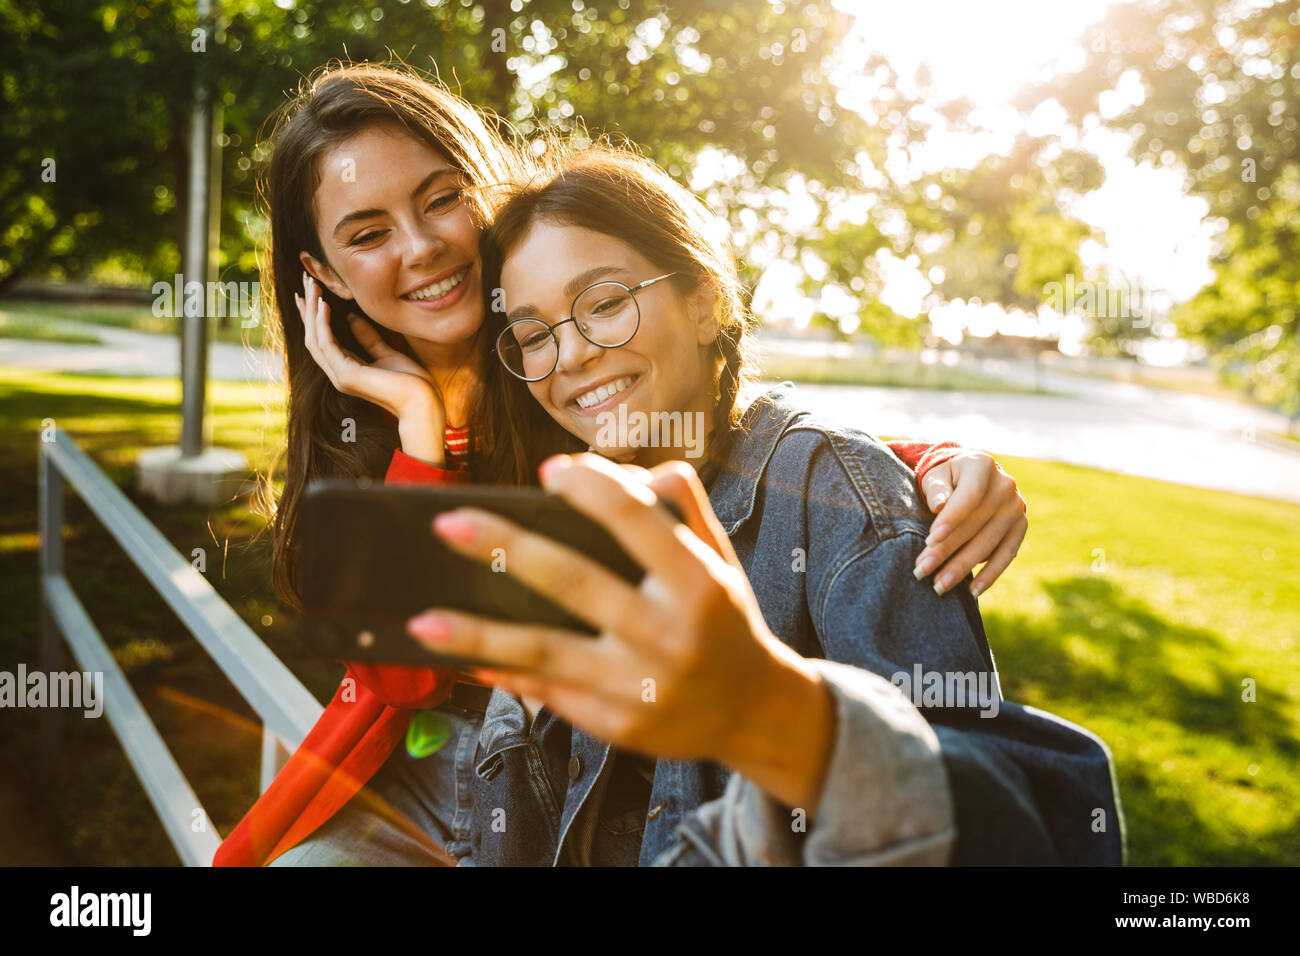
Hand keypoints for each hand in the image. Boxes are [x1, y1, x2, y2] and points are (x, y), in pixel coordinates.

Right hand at [296, 271, 444, 461]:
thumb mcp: (388, 353)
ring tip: (312, 287)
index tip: (309, 294)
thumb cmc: (411, 382)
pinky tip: (324, 305)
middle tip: (306, 281)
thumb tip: (352, 318)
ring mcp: (340, 377)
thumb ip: (369, 338)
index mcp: (346, 370)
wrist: (423, 403)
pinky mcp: (347, 376)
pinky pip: (327, 345)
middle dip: (308, 308)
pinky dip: (323, 324)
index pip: (322, 340)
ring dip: (312, 311)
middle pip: (313, 337)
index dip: (313, 317)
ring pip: (315, 339)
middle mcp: (338, 374)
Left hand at [404, 454, 834, 808]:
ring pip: (547, 651)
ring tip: (424, 621)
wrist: (753, 711)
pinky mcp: (618, 725)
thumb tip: (630, 470)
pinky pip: (549, 694)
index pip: (636, 521)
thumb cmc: (724, 620)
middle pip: (576, 583)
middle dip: (508, 550)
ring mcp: (641, 685)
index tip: (550, 471)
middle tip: (450, 524)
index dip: (591, 489)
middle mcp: (669, 633)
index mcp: (698, 582)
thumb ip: (683, 508)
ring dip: (479, 635)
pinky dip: (503, 675)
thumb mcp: (720, 558)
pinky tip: (463, 660)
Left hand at [912, 451, 1027, 597]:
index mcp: (982, 466)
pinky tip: (972, 591)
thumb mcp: (935, 475)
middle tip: (921, 571)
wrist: (968, 476)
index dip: (951, 519)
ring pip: (989, 544)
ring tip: (939, 586)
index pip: (969, 496)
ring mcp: (1016, 508)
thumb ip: (936, 488)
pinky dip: (990, 575)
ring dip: (963, 568)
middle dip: (946, 551)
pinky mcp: (1020, 527)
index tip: (929, 540)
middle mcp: (1005, 486)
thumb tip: (939, 505)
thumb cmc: (945, 477)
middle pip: (976, 525)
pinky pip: (1007, 554)